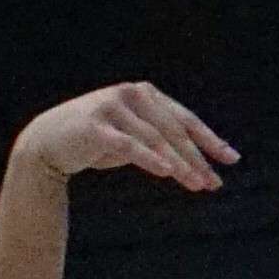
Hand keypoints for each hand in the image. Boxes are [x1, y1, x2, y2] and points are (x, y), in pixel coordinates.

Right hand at [11, 81, 238, 193]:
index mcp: (145, 94)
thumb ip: (161, 141)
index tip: (231, 160)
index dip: (209, 140)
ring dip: (178, 164)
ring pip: (155, 139)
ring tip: (197, 184)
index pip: (185, 119)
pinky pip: (128, 145)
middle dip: (196, 158)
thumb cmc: (96, 140)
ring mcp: (112, 107)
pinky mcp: (96, 126)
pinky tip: (167, 173)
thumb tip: (199, 163)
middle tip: (213, 182)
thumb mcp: (133, 137)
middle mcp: (132, 94)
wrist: (47, 142)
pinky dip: (149, 158)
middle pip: (173, 130)